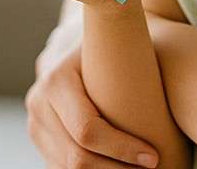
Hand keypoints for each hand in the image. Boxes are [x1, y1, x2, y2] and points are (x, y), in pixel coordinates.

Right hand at [25, 42, 161, 167]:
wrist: (75, 48)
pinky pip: (63, 167)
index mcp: (56, 80)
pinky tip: (120, 168)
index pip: (87, 130)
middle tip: (152, 168)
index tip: (154, 156)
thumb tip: (160, 39)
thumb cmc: (111, 45)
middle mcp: (39, 105)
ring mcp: (36, 126)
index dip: (122, 149)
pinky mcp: (41, 140)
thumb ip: (132, 43)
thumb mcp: (117, 41)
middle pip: (76, 157)